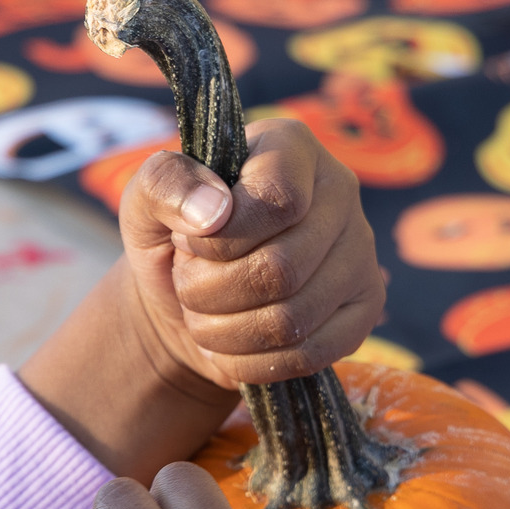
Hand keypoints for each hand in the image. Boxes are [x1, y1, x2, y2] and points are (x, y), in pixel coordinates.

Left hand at [120, 118, 389, 394]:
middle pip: (282, 267)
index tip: (187, 241)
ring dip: (224, 330)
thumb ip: (165, 185)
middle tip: (188, 285)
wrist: (186, 299)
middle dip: (211, 290)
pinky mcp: (363, 311)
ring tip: (203, 314)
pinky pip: (309, 354)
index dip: (222, 236)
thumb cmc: (172, 237)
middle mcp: (340, 191)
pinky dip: (250, 362)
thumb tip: (212, 210)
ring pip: (292, 318)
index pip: (277, 197)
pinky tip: (228, 344)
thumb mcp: (146, 201)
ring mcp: (360, 253)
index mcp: (290, 147)